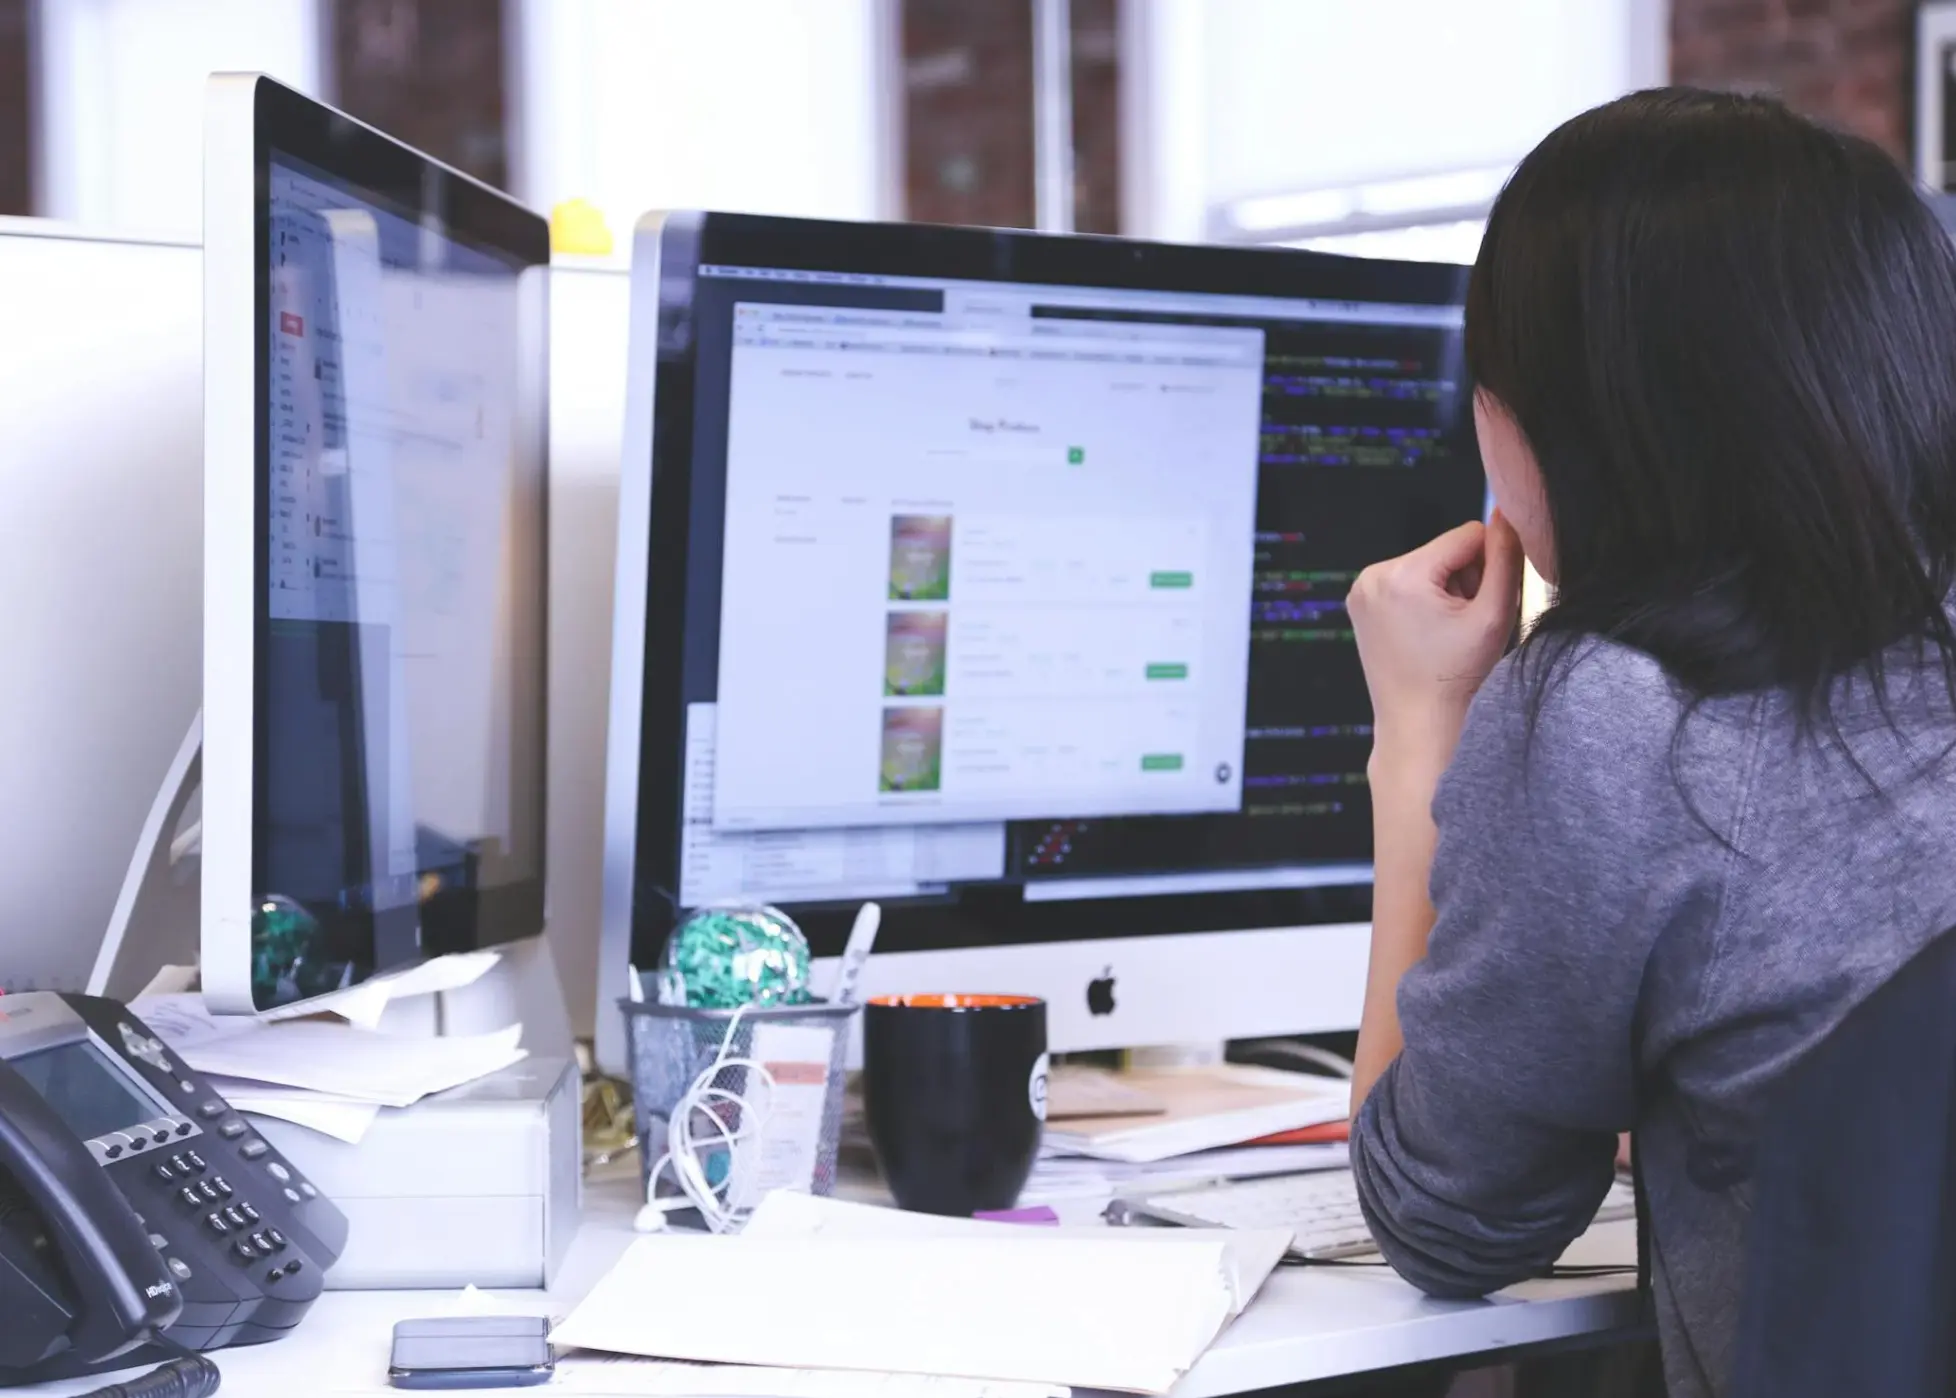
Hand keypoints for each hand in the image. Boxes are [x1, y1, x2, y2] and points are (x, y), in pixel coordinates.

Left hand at [1348, 512, 1523, 763]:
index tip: (1485, 603)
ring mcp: (1361, 591)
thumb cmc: (1457, 677)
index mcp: (1401, 575)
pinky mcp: (1361, 603)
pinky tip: (1427, 633)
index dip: (1489, 564)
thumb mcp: (1494, 614)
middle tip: (1462, 625)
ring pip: (1428, 566)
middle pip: (1444, 551)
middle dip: (1464, 580)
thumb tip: (1507, 513)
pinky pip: (1407, 582)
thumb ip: (1506, 558)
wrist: (1418, 723)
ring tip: (1445, 632)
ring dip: (1446, 590)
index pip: (1468, 535)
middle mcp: (1372, 576)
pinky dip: (1424, 600)